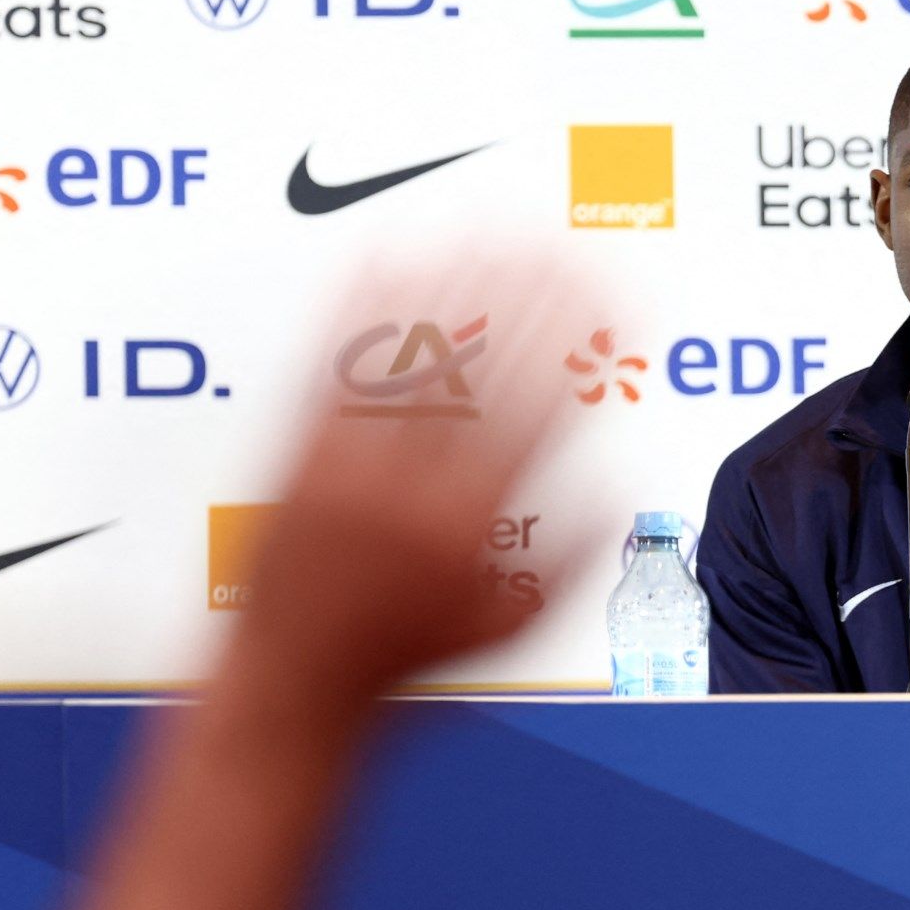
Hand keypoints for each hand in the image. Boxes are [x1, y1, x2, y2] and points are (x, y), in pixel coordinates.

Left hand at [232, 249, 596, 701]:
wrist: (292, 682)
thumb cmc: (399, 660)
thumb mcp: (507, 623)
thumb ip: (571, 558)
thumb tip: (618, 495)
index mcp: (473, 523)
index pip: (540, 412)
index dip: (577, 346)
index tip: (605, 297)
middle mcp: (414, 486)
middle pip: (484, 369)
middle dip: (530, 297)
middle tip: (560, 241)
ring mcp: (351, 463)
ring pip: (415, 358)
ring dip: (457, 284)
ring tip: (489, 226)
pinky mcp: (298, 452)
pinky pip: (335, 366)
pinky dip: (362, 307)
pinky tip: (382, 257)